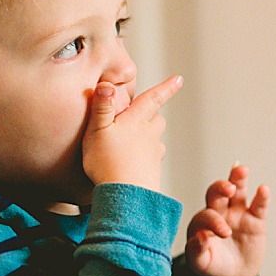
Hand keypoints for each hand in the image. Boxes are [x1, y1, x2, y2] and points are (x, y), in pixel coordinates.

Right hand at [82, 75, 181, 190]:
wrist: (126, 196)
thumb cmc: (107, 163)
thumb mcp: (97, 131)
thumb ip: (101, 107)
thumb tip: (106, 84)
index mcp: (136, 121)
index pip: (153, 98)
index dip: (166, 88)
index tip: (179, 79)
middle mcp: (149, 135)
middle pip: (156, 119)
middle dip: (150, 114)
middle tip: (139, 114)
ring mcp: (153, 154)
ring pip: (155, 138)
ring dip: (147, 135)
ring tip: (132, 139)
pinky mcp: (153, 170)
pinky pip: (152, 157)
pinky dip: (144, 155)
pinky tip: (131, 162)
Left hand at [186, 164, 270, 275]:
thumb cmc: (213, 267)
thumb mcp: (201, 264)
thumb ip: (196, 252)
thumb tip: (198, 237)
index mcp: (202, 223)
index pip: (206, 215)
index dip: (214, 221)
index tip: (224, 233)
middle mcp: (219, 213)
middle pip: (217, 193)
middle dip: (221, 187)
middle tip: (227, 189)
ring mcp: (237, 214)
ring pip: (237, 191)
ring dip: (238, 179)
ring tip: (241, 170)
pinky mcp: (256, 220)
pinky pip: (259, 206)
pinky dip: (262, 197)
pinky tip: (263, 189)